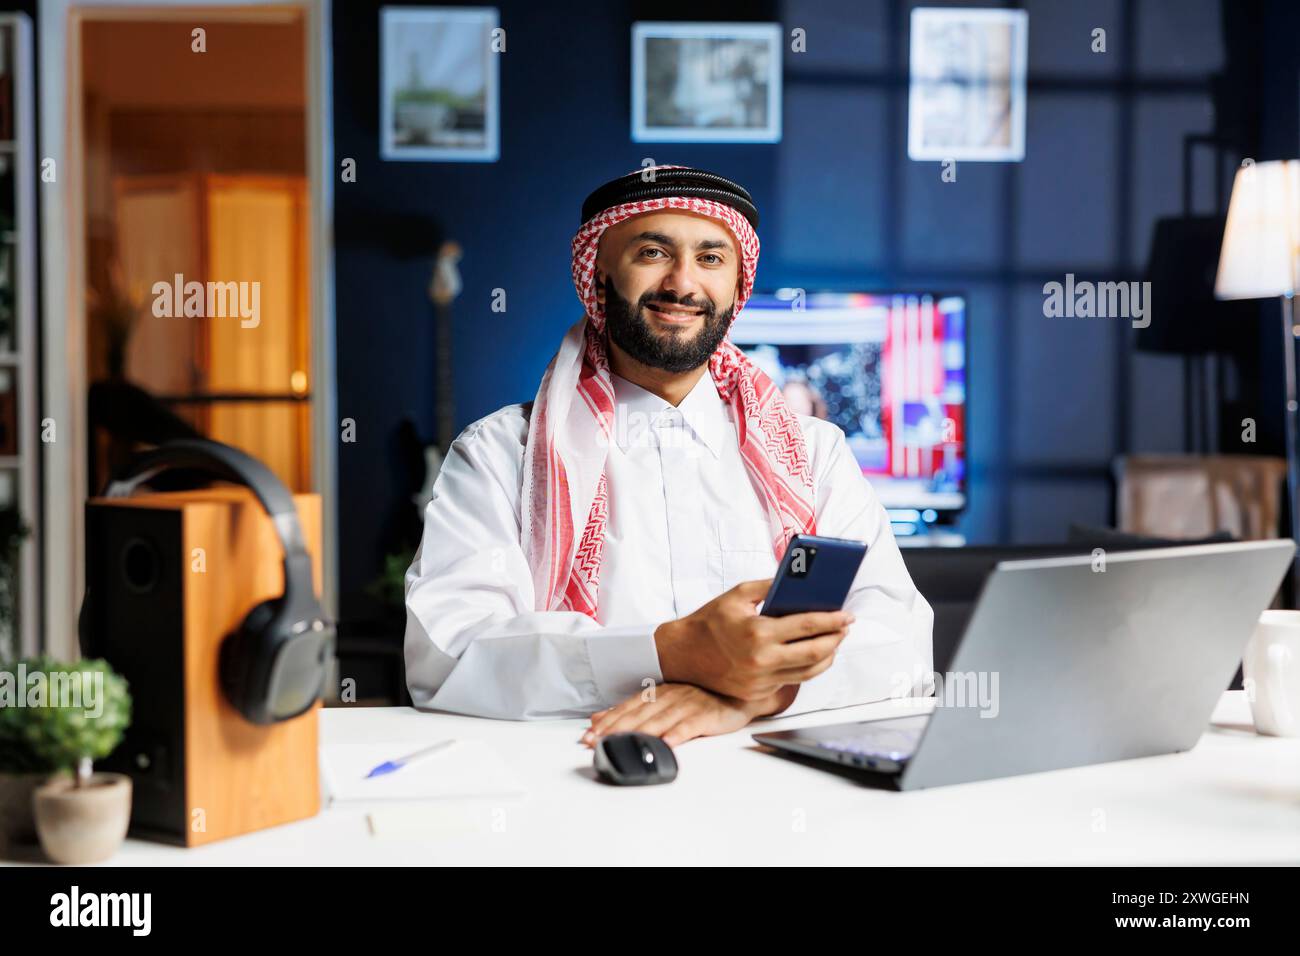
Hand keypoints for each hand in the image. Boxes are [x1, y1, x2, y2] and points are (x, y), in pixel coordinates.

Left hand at [581, 683, 797, 748]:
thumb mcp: (665, 699)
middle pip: (638, 714)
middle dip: (615, 729)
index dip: (608, 721)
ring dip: (639, 733)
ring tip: (622, 745)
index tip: (589, 735)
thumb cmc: (703, 696)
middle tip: (595, 742)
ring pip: (659, 719)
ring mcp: (689, 704)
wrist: (741, 691)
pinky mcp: (708, 714)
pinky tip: (667, 742)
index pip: (628, 707)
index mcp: (660, 692)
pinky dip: (678, 733)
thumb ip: (633, 708)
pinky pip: (691, 725)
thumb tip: (598, 717)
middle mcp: (671, 695)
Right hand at [653, 579, 853, 701]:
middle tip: (846, 627)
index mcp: (758, 633)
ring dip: (827, 656)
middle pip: (815, 653)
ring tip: (833, 641)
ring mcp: (760, 681)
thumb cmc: (709, 621)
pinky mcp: (757, 693)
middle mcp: (762, 660)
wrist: (681, 654)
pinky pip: (791, 681)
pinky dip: (805, 668)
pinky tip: (811, 655)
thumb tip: (801, 582)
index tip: (847, 614)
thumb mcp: (738, 595)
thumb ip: (770, 586)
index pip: (807, 627)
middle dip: (836, 639)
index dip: (832, 620)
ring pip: (808, 672)